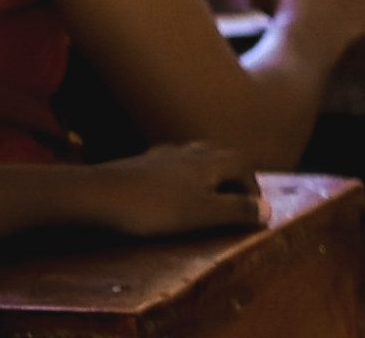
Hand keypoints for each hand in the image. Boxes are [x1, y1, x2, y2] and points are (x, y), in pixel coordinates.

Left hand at [86, 143, 262, 238]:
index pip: (245, 165)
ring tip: (204, 194)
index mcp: (212, 161)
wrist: (96, 194)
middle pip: (222, 156)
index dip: (252, 187)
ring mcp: (162, 155)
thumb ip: (236, 211)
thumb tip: (268, 210)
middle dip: (232, 176)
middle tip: (233, 200)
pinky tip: (166, 191)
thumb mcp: (202, 214)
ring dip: (205, 174)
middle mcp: (191, 151)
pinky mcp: (138, 165)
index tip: (252, 211)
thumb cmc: (154, 207)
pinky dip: (177, 177)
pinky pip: (168, 166)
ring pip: (194, 157)